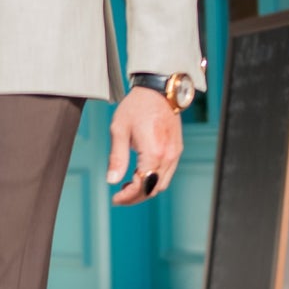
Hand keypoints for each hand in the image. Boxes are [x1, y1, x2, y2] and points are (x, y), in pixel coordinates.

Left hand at [108, 89, 182, 205]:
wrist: (158, 90)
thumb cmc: (137, 106)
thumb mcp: (119, 130)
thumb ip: (117, 158)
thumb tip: (112, 181)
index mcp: (153, 152)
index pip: (141, 186)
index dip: (127, 197)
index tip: (115, 199)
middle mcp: (168, 155)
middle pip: (153, 189)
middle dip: (136, 197)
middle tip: (120, 197)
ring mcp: (174, 153)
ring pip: (162, 184)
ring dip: (145, 189)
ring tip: (127, 187)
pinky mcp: (176, 149)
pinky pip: (167, 173)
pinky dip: (154, 179)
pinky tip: (140, 174)